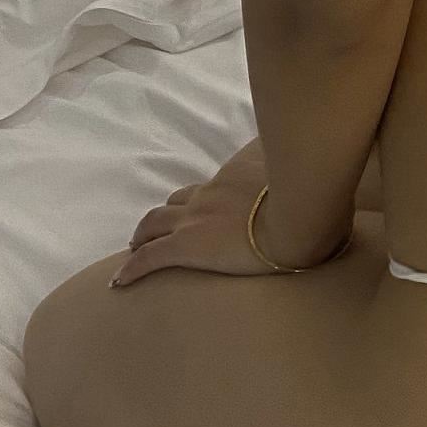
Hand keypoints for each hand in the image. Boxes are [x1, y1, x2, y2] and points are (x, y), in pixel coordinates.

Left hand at [109, 141, 384, 286]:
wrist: (298, 214)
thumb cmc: (305, 194)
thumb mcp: (299, 166)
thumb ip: (295, 157)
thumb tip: (307, 142)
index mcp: (230, 183)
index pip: (201, 190)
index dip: (188, 203)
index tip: (185, 213)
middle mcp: (206, 200)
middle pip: (170, 207)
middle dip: (157, 220)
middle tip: (150, 236)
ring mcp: (194, 223)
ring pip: (153, 227)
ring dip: (142, 238)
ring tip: (136, 253)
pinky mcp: (187, 248)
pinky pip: (149, 259)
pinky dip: (130, 269)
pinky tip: (119, 283)